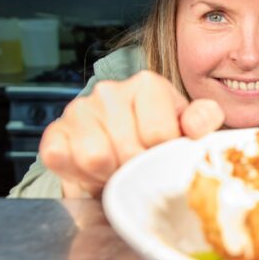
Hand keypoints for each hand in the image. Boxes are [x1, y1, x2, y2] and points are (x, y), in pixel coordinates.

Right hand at [40, 70, 224, 197]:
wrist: (125, 146)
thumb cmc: (162, 134)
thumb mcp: (191, 125)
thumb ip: (204, 119)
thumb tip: (197, 124)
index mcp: (148, 84)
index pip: (158, 133)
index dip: (160, 156)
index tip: (160, 157)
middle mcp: (110, 91)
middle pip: (127, 149)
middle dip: (135, 170)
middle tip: (137, 169)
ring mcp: (78, 109)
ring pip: (94, 157)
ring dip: (107, 175)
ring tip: (116, 170)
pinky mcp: (54, 132)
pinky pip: (59, 158)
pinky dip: (77, 174)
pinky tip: (92, 170)